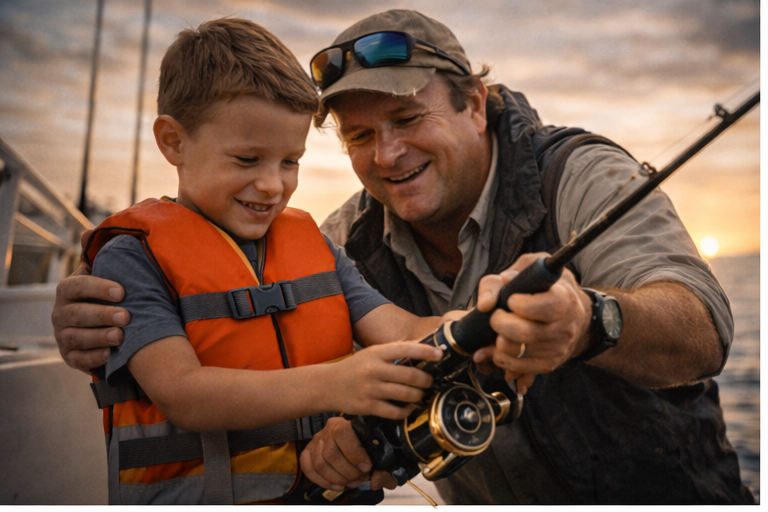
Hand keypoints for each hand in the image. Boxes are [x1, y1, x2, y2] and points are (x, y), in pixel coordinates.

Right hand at [51, 260, 129, 372]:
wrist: (99, 324)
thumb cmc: (103, 295)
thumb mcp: (99, 274)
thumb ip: (96, 255)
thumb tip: (89, 232)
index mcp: (67, 290)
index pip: (77, 286)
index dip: (98, 288)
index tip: (122, 292)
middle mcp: (60, 313)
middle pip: (78, 314)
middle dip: (103, 315)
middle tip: (126, 316)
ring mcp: (63, 336)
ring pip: (77, 337)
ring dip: (99, 337)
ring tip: (121, 336)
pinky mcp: (69, 356)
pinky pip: (78, 359)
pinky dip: (93, 357)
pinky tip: (109, 354)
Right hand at [300, 417, 396, 491]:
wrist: (357, 443)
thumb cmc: (368, 449)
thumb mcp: (380, 456)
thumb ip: (383, 469)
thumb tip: (377, 480)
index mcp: (347, 422)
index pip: (342, 433)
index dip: (354, 453)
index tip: (366, 467)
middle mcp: (329, 428)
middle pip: (330, 452)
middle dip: (347, 471)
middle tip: (359, 478)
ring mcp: (317, 440)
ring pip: (319, 462)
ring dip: (336, 478)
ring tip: (350, 482)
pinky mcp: (308, 451)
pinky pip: (308, 467)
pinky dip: (321, 480)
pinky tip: (336, 485)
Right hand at [332, 341, 441, 418]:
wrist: (328, 385)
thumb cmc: (356, 368)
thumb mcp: (372, 353)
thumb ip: (395, 350)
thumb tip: (424, 345)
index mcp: (377, 353)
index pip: (405, 348)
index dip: (425, 351)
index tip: (440, 354)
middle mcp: (374, 370)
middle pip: (410, 375)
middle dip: (426, 380)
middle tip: (430, 381)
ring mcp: (371, 389)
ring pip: (406, 394)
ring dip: (419, 395)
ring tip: (421, 394)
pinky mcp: (368, 407)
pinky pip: (395, 412)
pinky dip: (406, 410)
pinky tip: (409, 407)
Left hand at [472, 253, 591, 392]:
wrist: (573, 314)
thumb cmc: (547, 287)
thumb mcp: (533, 269)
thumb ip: (509, 276)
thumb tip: (489, 300)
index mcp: (564, 299)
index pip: (547, 307)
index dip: (523, 305)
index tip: (511, 300)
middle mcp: (565, 326)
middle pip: (527, 333)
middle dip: (501, 324)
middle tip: (496, 316)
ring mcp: (557, 348)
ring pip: (518, 353)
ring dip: (497, 344)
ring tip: (494, 332)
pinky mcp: (548, 364)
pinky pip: (519, 368)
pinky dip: (501, 359)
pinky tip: (497, 348)